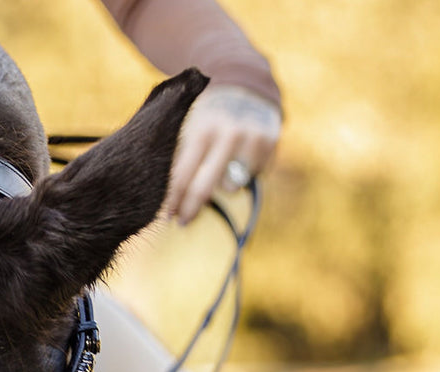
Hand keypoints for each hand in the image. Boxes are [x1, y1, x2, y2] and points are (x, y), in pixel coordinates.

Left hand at [163, 84, 280, 224]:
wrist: (243, 81)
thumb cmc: (207, 114)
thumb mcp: (189, 126)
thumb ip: (179, 158)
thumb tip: (169, 202)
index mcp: (201, 129)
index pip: (182, 177)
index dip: (174, 201)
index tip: (168, 216)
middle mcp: (228, 133)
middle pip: (204, 188)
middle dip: (191, 209)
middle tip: (183, 221)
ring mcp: (252, 137)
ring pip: (231, 186)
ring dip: (223, 187)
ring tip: (219, 173)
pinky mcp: (270, 141)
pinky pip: (253, 176)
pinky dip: (244, 174)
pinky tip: (240, 160)